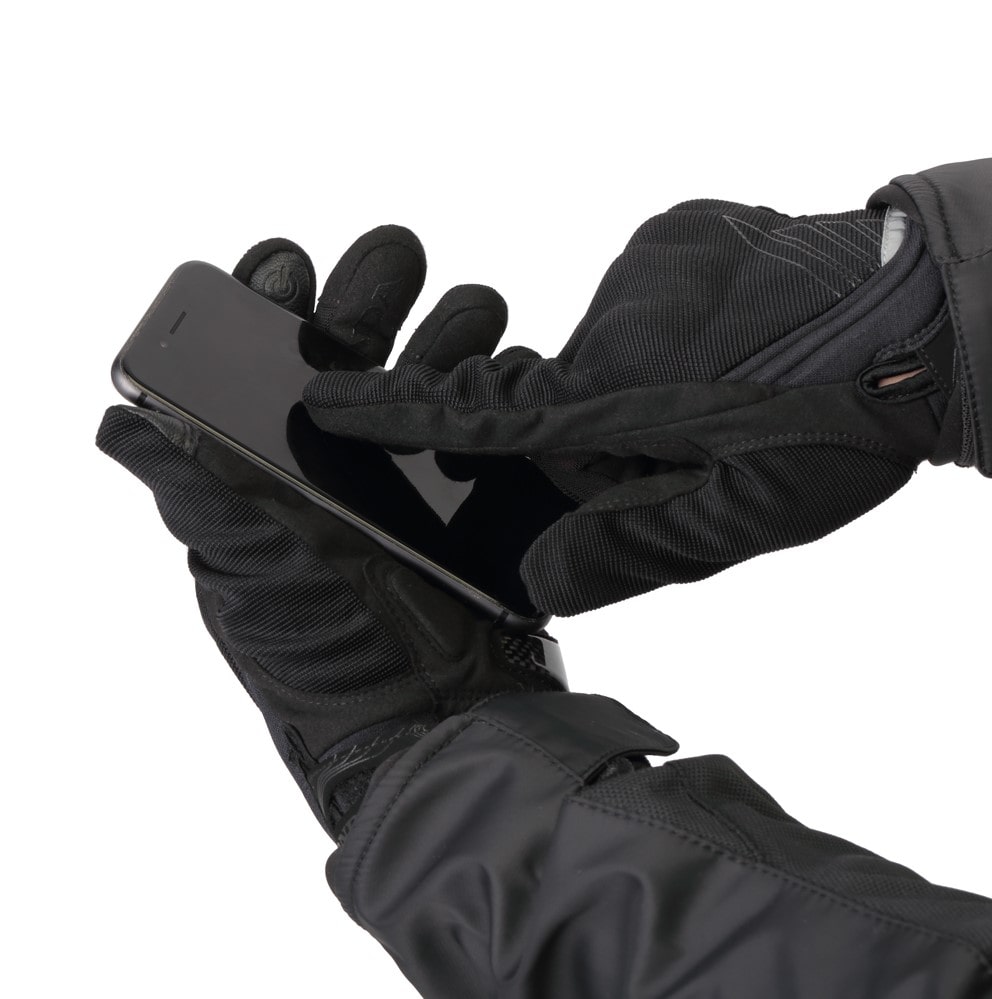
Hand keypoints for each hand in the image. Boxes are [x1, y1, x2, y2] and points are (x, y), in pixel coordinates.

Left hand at [97, 229, 563, 839]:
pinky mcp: (483, 493)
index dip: (272, 300)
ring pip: (436, 366)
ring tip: (471, 317)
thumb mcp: (247, 571)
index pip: (265, 359)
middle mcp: (345, 460)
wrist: (433, 719)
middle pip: (359, 345)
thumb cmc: (326, 656)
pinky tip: (511, 372)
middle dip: (373, 292)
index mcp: (276, 465)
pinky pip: (499, 414)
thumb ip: (194, 491)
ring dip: (452, 327)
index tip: (289, 268)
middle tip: (396, 262)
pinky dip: (508, 381)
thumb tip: (115, 423)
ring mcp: (419, 473)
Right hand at [303, 160, 991, 615]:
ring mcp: (651, 263)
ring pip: (606, 347)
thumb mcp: (745, 517)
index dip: (395, 408)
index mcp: (623, 393)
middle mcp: (620, 316)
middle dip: (599, 432)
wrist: (931, 310)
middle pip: (558, 392)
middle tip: (691, 445)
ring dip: (643, 384)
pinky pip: (643, 300)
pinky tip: (739, 352)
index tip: (328, 398)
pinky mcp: (681, 232)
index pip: (482, 409)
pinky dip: (670, 336)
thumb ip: (633, 549)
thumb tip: (540, 578)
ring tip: (732, 400)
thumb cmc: (845, 423)